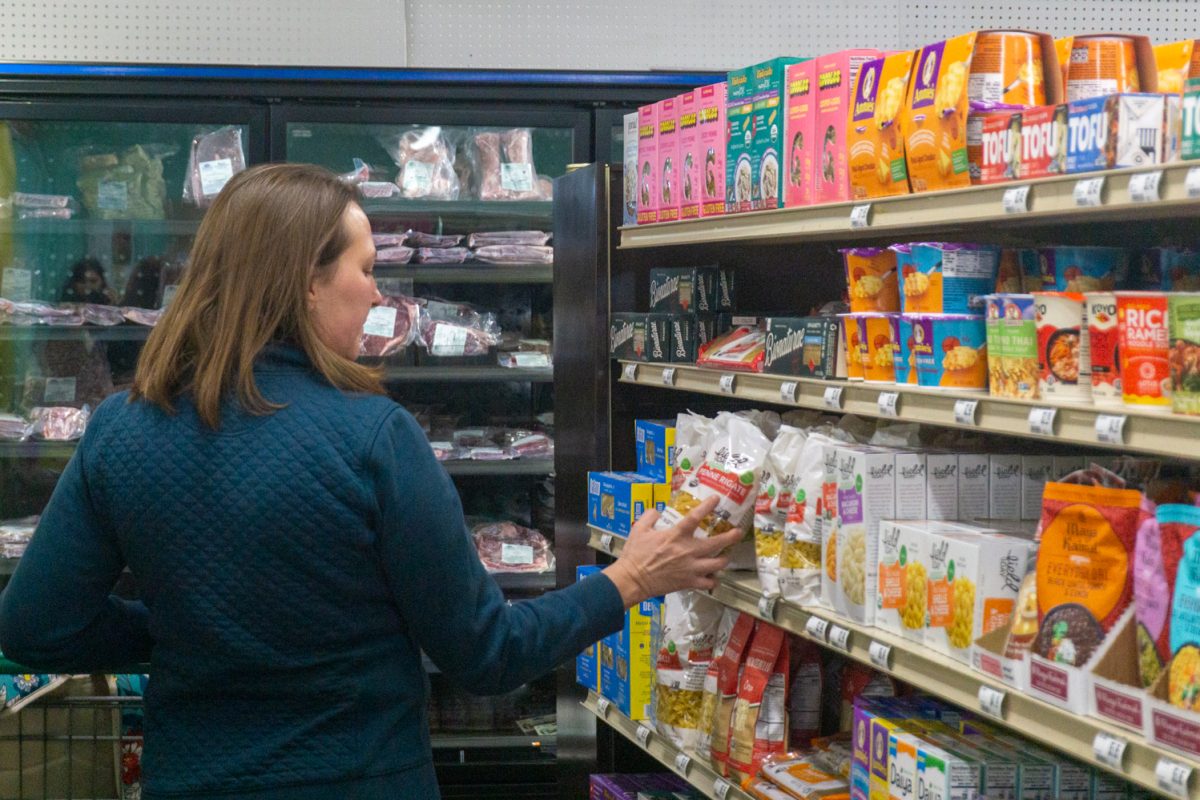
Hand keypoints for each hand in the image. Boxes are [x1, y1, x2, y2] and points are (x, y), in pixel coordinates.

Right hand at [603, 496, 742, 607]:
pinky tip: (713, 576)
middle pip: (716, 543)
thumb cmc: (635, 554)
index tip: (716, 499)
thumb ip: (650, 516)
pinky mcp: (689, 582)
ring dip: (724, 559)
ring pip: (718, 564)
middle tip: (738, 532)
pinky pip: (709, 583)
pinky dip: (714, 580)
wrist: (633, 579)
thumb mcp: (639, 529)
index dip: (708, 506)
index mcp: (676, 536)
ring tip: (726, 555)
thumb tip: (658, 511)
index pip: (695, 517)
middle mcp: (688, 551)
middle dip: (730, 537)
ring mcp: (691, 568)